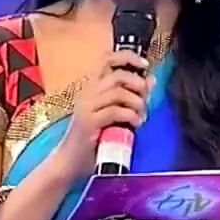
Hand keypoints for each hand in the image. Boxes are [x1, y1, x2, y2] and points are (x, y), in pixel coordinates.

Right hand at [51, 50, 153, 177]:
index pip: (107, 60)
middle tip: (145, 99)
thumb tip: (150, 80)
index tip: (144, 64)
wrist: (70, 162)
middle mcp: (87, 93)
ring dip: (136, 103)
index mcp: (91, 88)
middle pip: (117, 75)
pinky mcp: (89, 122)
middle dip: (138, 85)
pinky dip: (131, 116)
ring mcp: (86, 107)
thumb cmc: (92, 139)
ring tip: (141, 115)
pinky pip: (115, 111)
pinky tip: (135, 124)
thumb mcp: (113, 115)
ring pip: (118, 92)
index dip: (127, 57)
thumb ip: (129, 97)